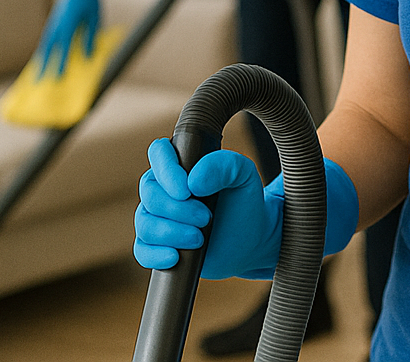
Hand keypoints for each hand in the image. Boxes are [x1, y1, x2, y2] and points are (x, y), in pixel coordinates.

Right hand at [36, 0, 109, 75]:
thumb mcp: (95, 17)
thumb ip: (91, 36)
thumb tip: (88, 56)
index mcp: (68, 23)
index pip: (64, 48)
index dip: (60, 64)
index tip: (56, 79)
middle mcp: (57, 24)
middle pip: (48, 49)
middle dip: (43, 66)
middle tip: (38, 83)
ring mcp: (53, 21)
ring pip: (44, 44)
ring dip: (40, 59)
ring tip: (36, 74)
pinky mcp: (54, 20)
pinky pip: (47, 38)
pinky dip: (44, 49)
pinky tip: (43, 57)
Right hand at [132, 139, 360, 278]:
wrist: (266, 237)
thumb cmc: (257, 204)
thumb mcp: (245, 177)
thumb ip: (225, 166)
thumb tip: (197, 176)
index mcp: (186, 165)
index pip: (158, 154)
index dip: (167, 169)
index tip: (189, 185)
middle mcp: (171, 190)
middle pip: (148, 191)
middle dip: (175, 207)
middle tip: (205, 218)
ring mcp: (166, 218)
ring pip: (144, 220)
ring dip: (170, 230)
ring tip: (201, 236)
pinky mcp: (166, 245)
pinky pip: (143, 249)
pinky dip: (155, 253)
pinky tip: (177, 255)